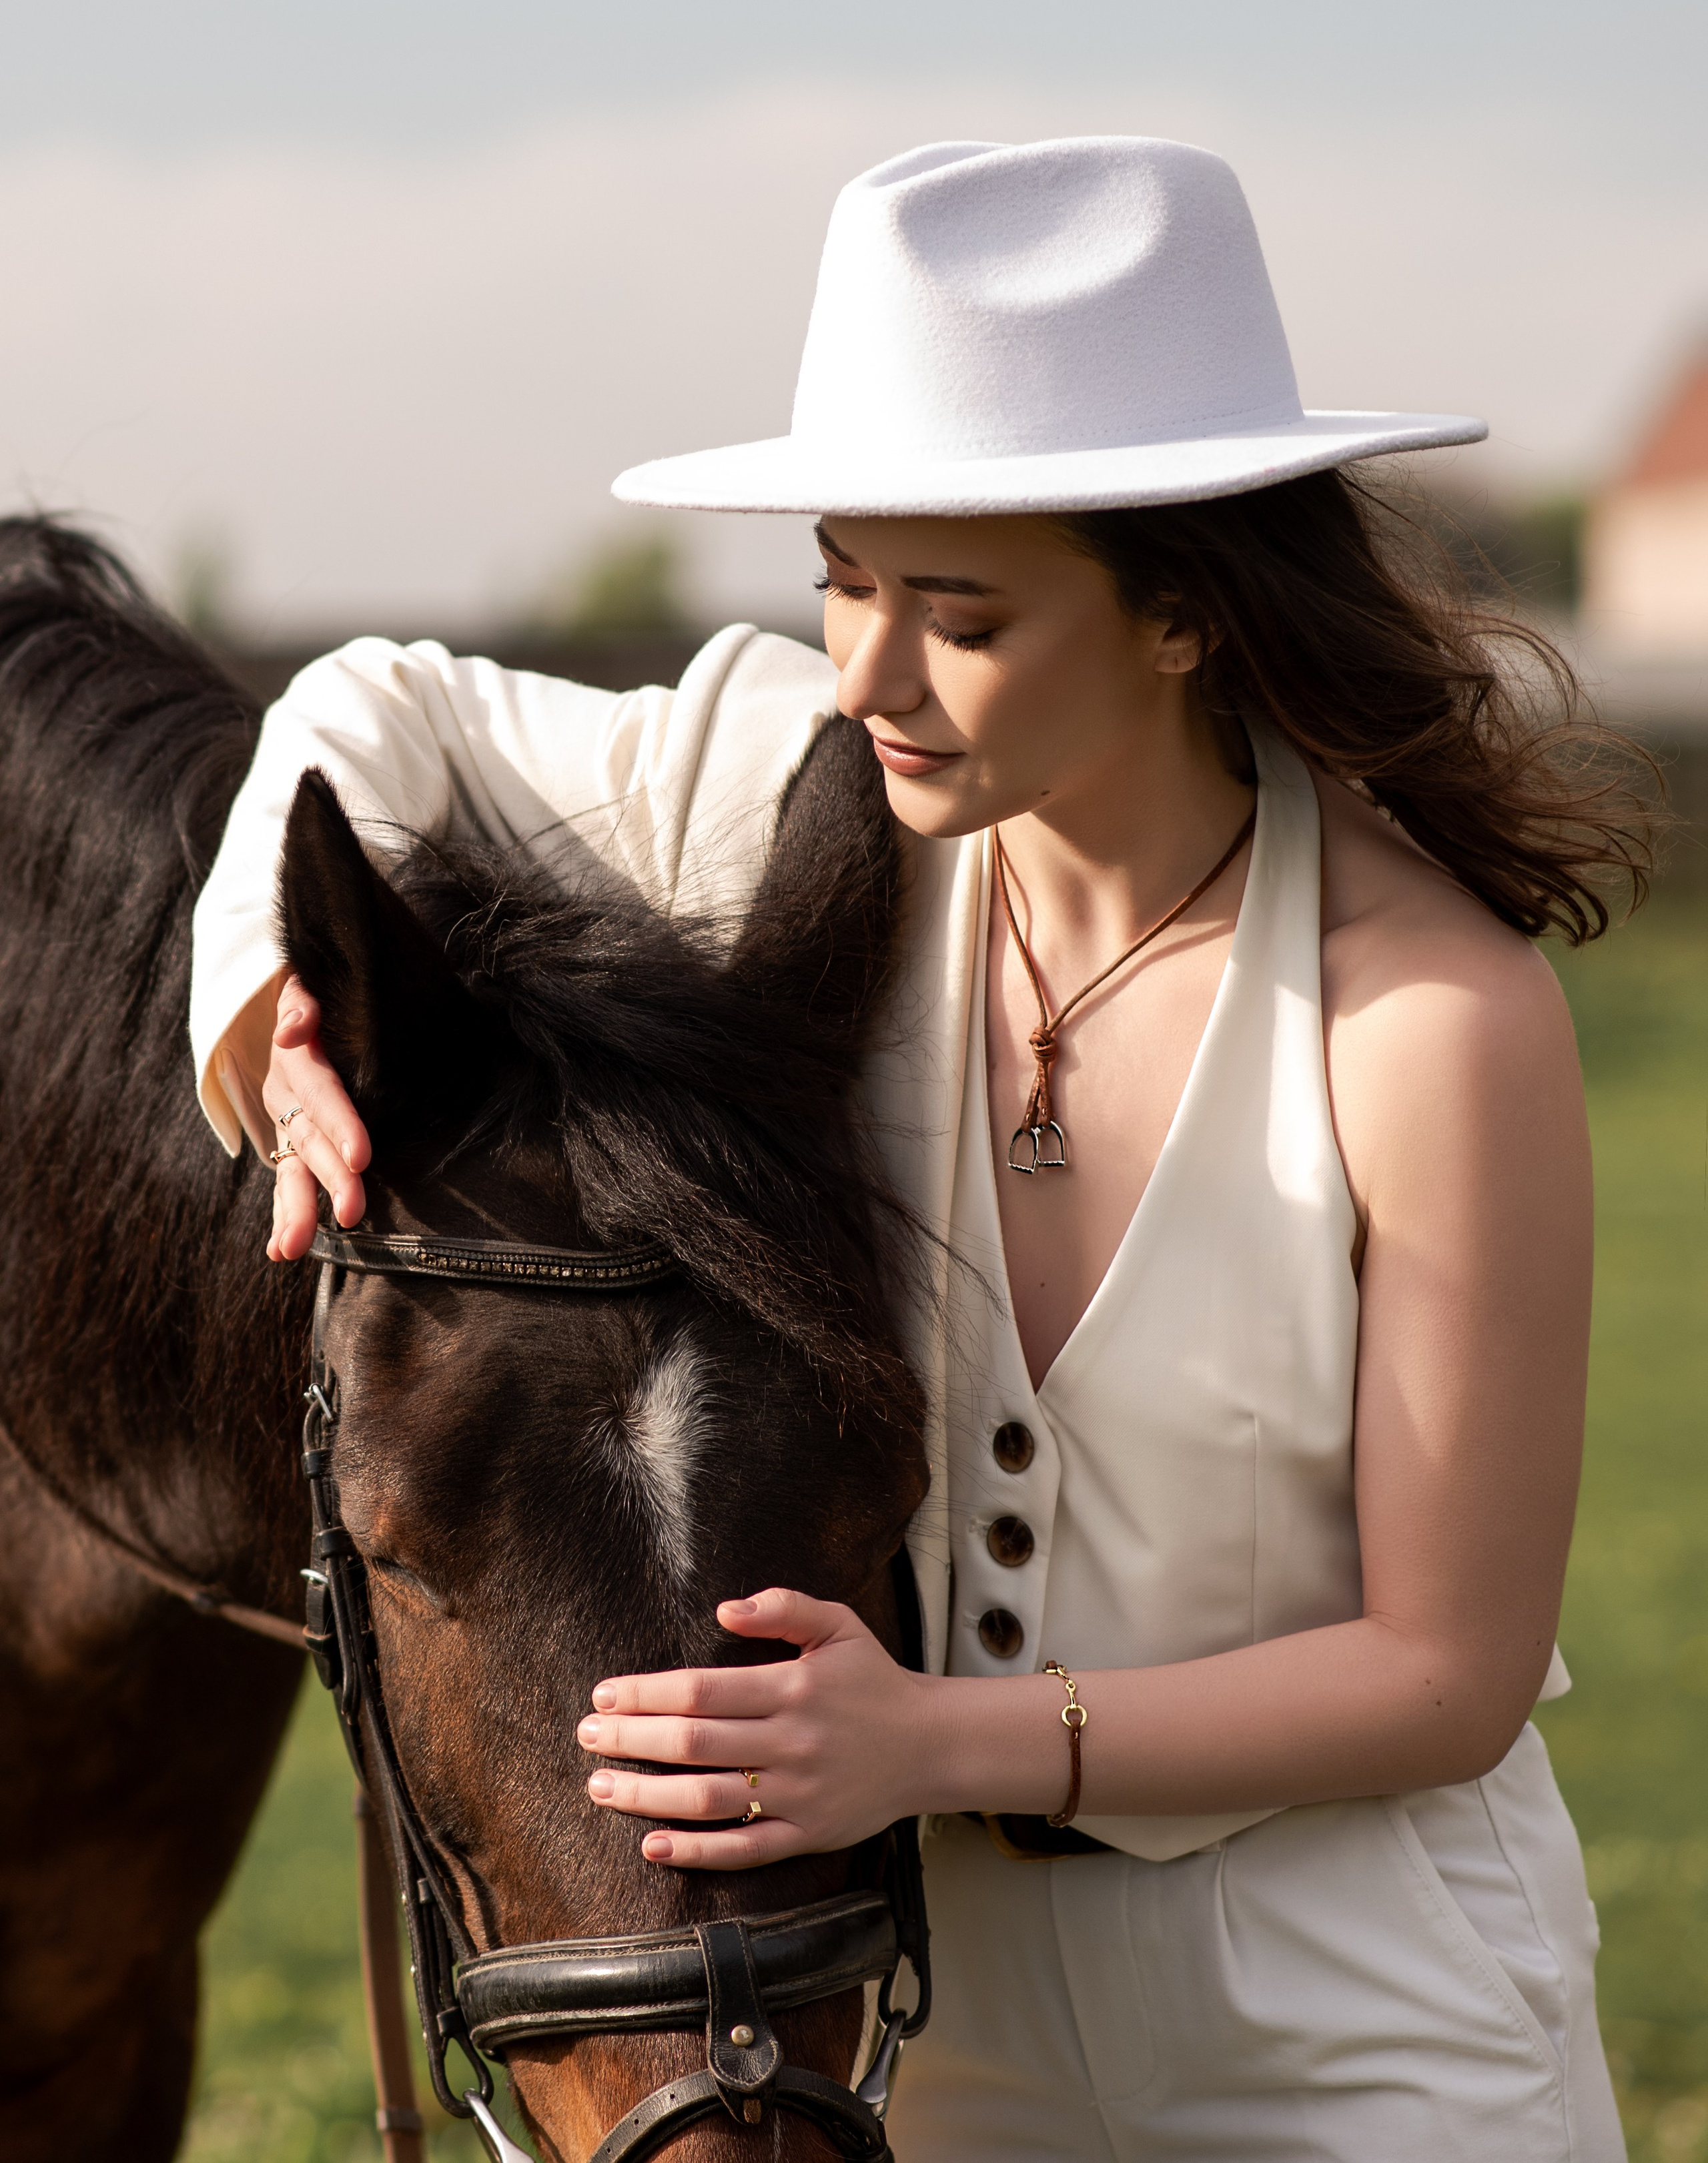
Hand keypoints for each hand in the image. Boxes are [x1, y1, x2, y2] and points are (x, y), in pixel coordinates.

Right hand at [262, 975, 370, 1260]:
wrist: (307, 1004)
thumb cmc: (327, 994)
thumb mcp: (311, 984)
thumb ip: (304, 999)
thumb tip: (294, 1027)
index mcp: (297, 1058)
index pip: (321, 1094)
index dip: (340, 1124)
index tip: (362, 1157)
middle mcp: (286, 1095)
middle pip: (309, 1139)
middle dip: (330, 1178)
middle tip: (352, 1212)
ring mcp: (286, 1123)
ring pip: (291, 1169)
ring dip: (296, 1209)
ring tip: (294, 1248)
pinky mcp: (292, 1143)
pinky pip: (287, 1181)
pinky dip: (284, 1214)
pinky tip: (281, 1250)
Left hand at [577, 1588, 933, 1868]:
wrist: (930, 1744)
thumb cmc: (873, 1680)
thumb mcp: (839, 1625)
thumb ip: (784, 1606)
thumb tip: (723, 1609)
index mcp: (793, 1687)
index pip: (702, 1691)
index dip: (646, 1694)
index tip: (604, 1696)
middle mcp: (792, 1741)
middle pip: (694, 1744)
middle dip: (631, 1740)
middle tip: (585, 1737)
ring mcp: (799, 1792)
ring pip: (709, 1799)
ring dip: (647, 1796)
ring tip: (600, 1786)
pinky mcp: (807, 1833)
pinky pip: (744, 1849)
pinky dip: (696, 1851)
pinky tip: (653, 1845)